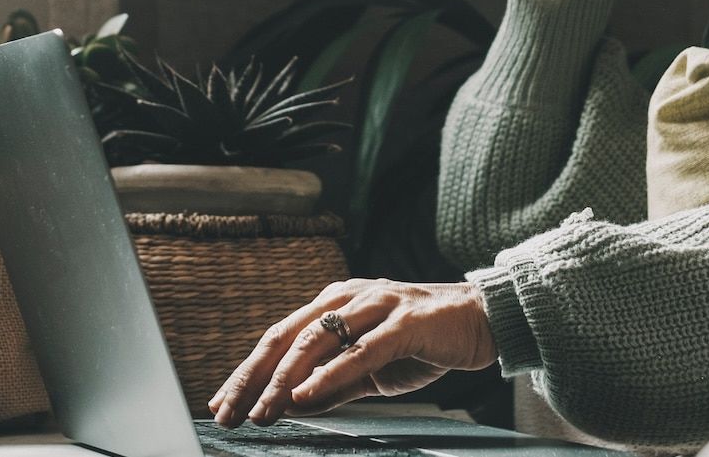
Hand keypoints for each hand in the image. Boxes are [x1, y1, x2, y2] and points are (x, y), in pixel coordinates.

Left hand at [208, 278, 496, 427]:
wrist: (486, 320)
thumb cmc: (426, 341)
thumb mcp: (372, 369)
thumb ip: (334, 384)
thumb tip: (290, 406)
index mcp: (338, 302)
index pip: (281, 336)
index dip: (248, 370)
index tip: (223, 403)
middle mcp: (351, 295)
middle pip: (288, 335)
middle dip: (254, 377)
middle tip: (228, 412)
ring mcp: (378, 304)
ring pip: (318, 339)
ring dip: (284, 379)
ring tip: (262, 410)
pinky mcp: (406, 321)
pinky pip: (360, 349)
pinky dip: (329, 373)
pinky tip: (305, 395)